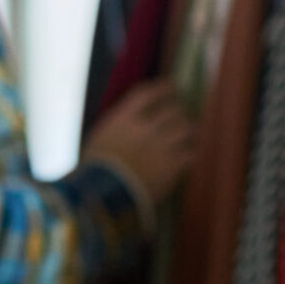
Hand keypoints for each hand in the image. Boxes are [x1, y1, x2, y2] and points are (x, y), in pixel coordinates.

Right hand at [83, 79, 199, 203]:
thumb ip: (117, 127)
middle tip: (179, 115)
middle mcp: (146, 128)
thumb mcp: (99, 140)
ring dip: (188, 131)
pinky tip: (188, 156)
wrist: (104, 196)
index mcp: (124, 119)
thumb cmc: (93, 170)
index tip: (171, 87)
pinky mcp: (173, 167)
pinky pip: (191, 153)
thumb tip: (128, 121)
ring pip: (186, 129)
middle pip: (172, 111)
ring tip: (189, 134)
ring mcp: (162, 147)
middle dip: (177, 112)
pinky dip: (190, 153)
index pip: (147, 95)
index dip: (161, 89)